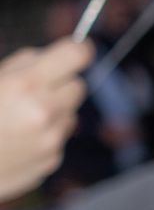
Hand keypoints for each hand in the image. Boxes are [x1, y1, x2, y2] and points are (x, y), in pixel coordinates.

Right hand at [0, 38, 92, 201]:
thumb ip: (22, 65)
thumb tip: (51, 57)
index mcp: (25, 84)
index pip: (76, 55)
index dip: (79, 50)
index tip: (78, 49)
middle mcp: (44, 111)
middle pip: (78, 86)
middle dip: (60, 84)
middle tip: (33, 91)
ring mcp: (50, 139)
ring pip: (70, 114)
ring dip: (53, 112)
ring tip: (18, 120)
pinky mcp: (52, 160)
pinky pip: (59, 139)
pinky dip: (45, 136)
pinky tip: (18, 140)